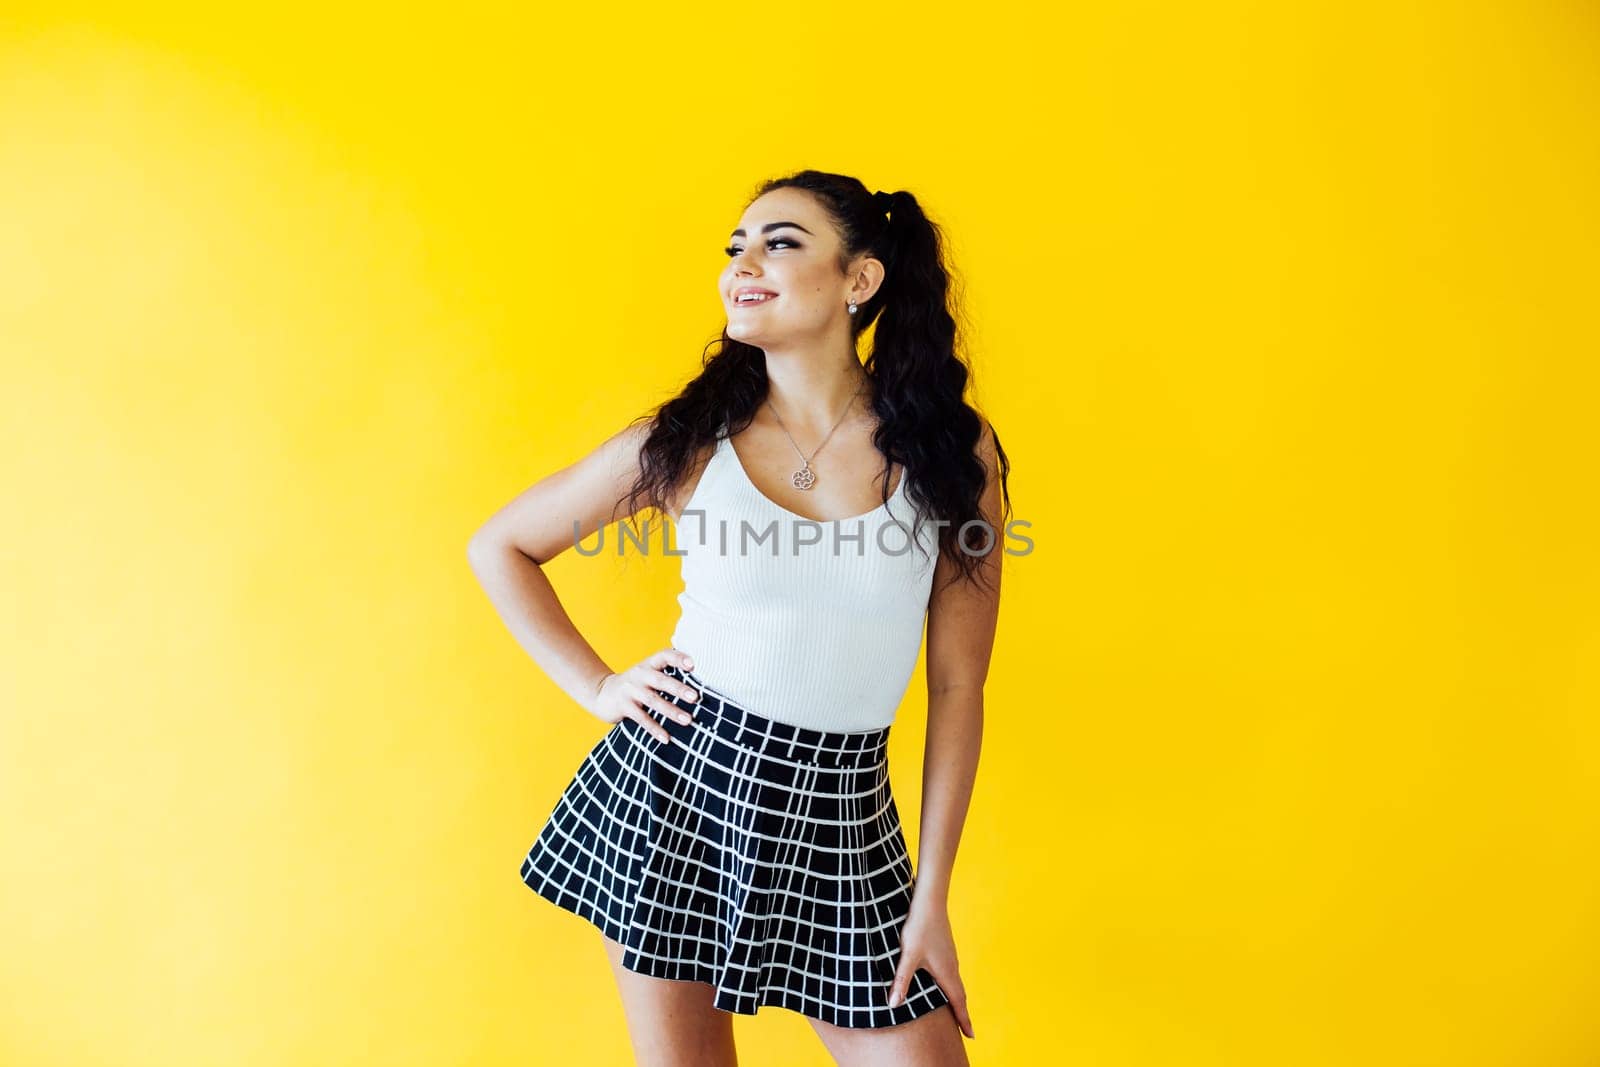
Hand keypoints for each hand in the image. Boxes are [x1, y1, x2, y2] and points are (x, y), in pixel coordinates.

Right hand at [587, 647, 700, 744]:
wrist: (602, 694)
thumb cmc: (635, 685)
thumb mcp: (647, 674)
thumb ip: (666, 675)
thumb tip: (699, 686)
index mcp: (648, 664)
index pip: (664, 655)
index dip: (678, 658)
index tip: (693, 664)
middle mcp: (639, 674)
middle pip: (661, 680)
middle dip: (679, 689)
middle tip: (696, 697)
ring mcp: (630, 690)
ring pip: (653, 701)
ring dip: (671, 711)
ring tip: (688, 720)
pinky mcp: (623, 706)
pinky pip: (641, 718)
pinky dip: (654, 729)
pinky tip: (666, 738)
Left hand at [887, 893, 973, 1038]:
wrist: (930, 900)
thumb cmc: (919, 927)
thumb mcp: (908, 956)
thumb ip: (902, 980)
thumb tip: (893, 1004)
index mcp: (946, 972)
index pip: (958, 1003)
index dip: (964, 1020)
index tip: (971, 1036)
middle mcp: (952, 966)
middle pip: (960, 995)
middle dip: (962, 1013)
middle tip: (966, 1029)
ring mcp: (950, 956)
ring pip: (956, 983)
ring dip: (957, 998)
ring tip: (956, 1009)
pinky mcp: (945, 947)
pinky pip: (952, 973)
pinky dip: (952, 985)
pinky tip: (944, 981)